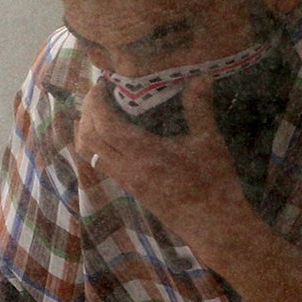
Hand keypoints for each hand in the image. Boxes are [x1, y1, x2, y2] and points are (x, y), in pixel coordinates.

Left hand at [74, 76, 244, 241]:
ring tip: (101, 109)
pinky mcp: (130, 189)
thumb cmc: (213, 183)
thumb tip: (201, 75)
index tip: (104, 82)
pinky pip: (99, 163)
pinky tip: (111, 133)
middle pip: (88, 138)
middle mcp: (128, 170)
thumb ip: (199, 107)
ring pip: (88, 153)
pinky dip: (94, 144)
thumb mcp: (209, 141)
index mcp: (145, 155)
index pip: (105, 126)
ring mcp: (127, 182)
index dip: (97, 101)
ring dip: (87, 128)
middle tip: (101, 92)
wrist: (213, 225)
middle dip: (88, 111)